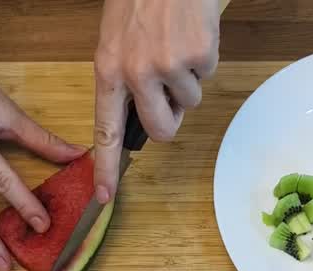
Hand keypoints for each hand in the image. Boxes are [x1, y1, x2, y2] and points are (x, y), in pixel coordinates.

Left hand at [92, 0, 220, 202]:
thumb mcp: (116, 39)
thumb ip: (122, 79)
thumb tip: (140, 118)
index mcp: (108, 70)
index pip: (105, 130)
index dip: (106, 166)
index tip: (104, 196)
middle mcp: (135, 74)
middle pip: (161, 129)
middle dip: (172, 118)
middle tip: (171, 93)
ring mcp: (168, 66)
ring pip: (190, 102)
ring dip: (188, 79)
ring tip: (177, 43)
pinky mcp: (198, 56)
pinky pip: (207, 76)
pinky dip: (204, 58)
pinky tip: (191, 33)